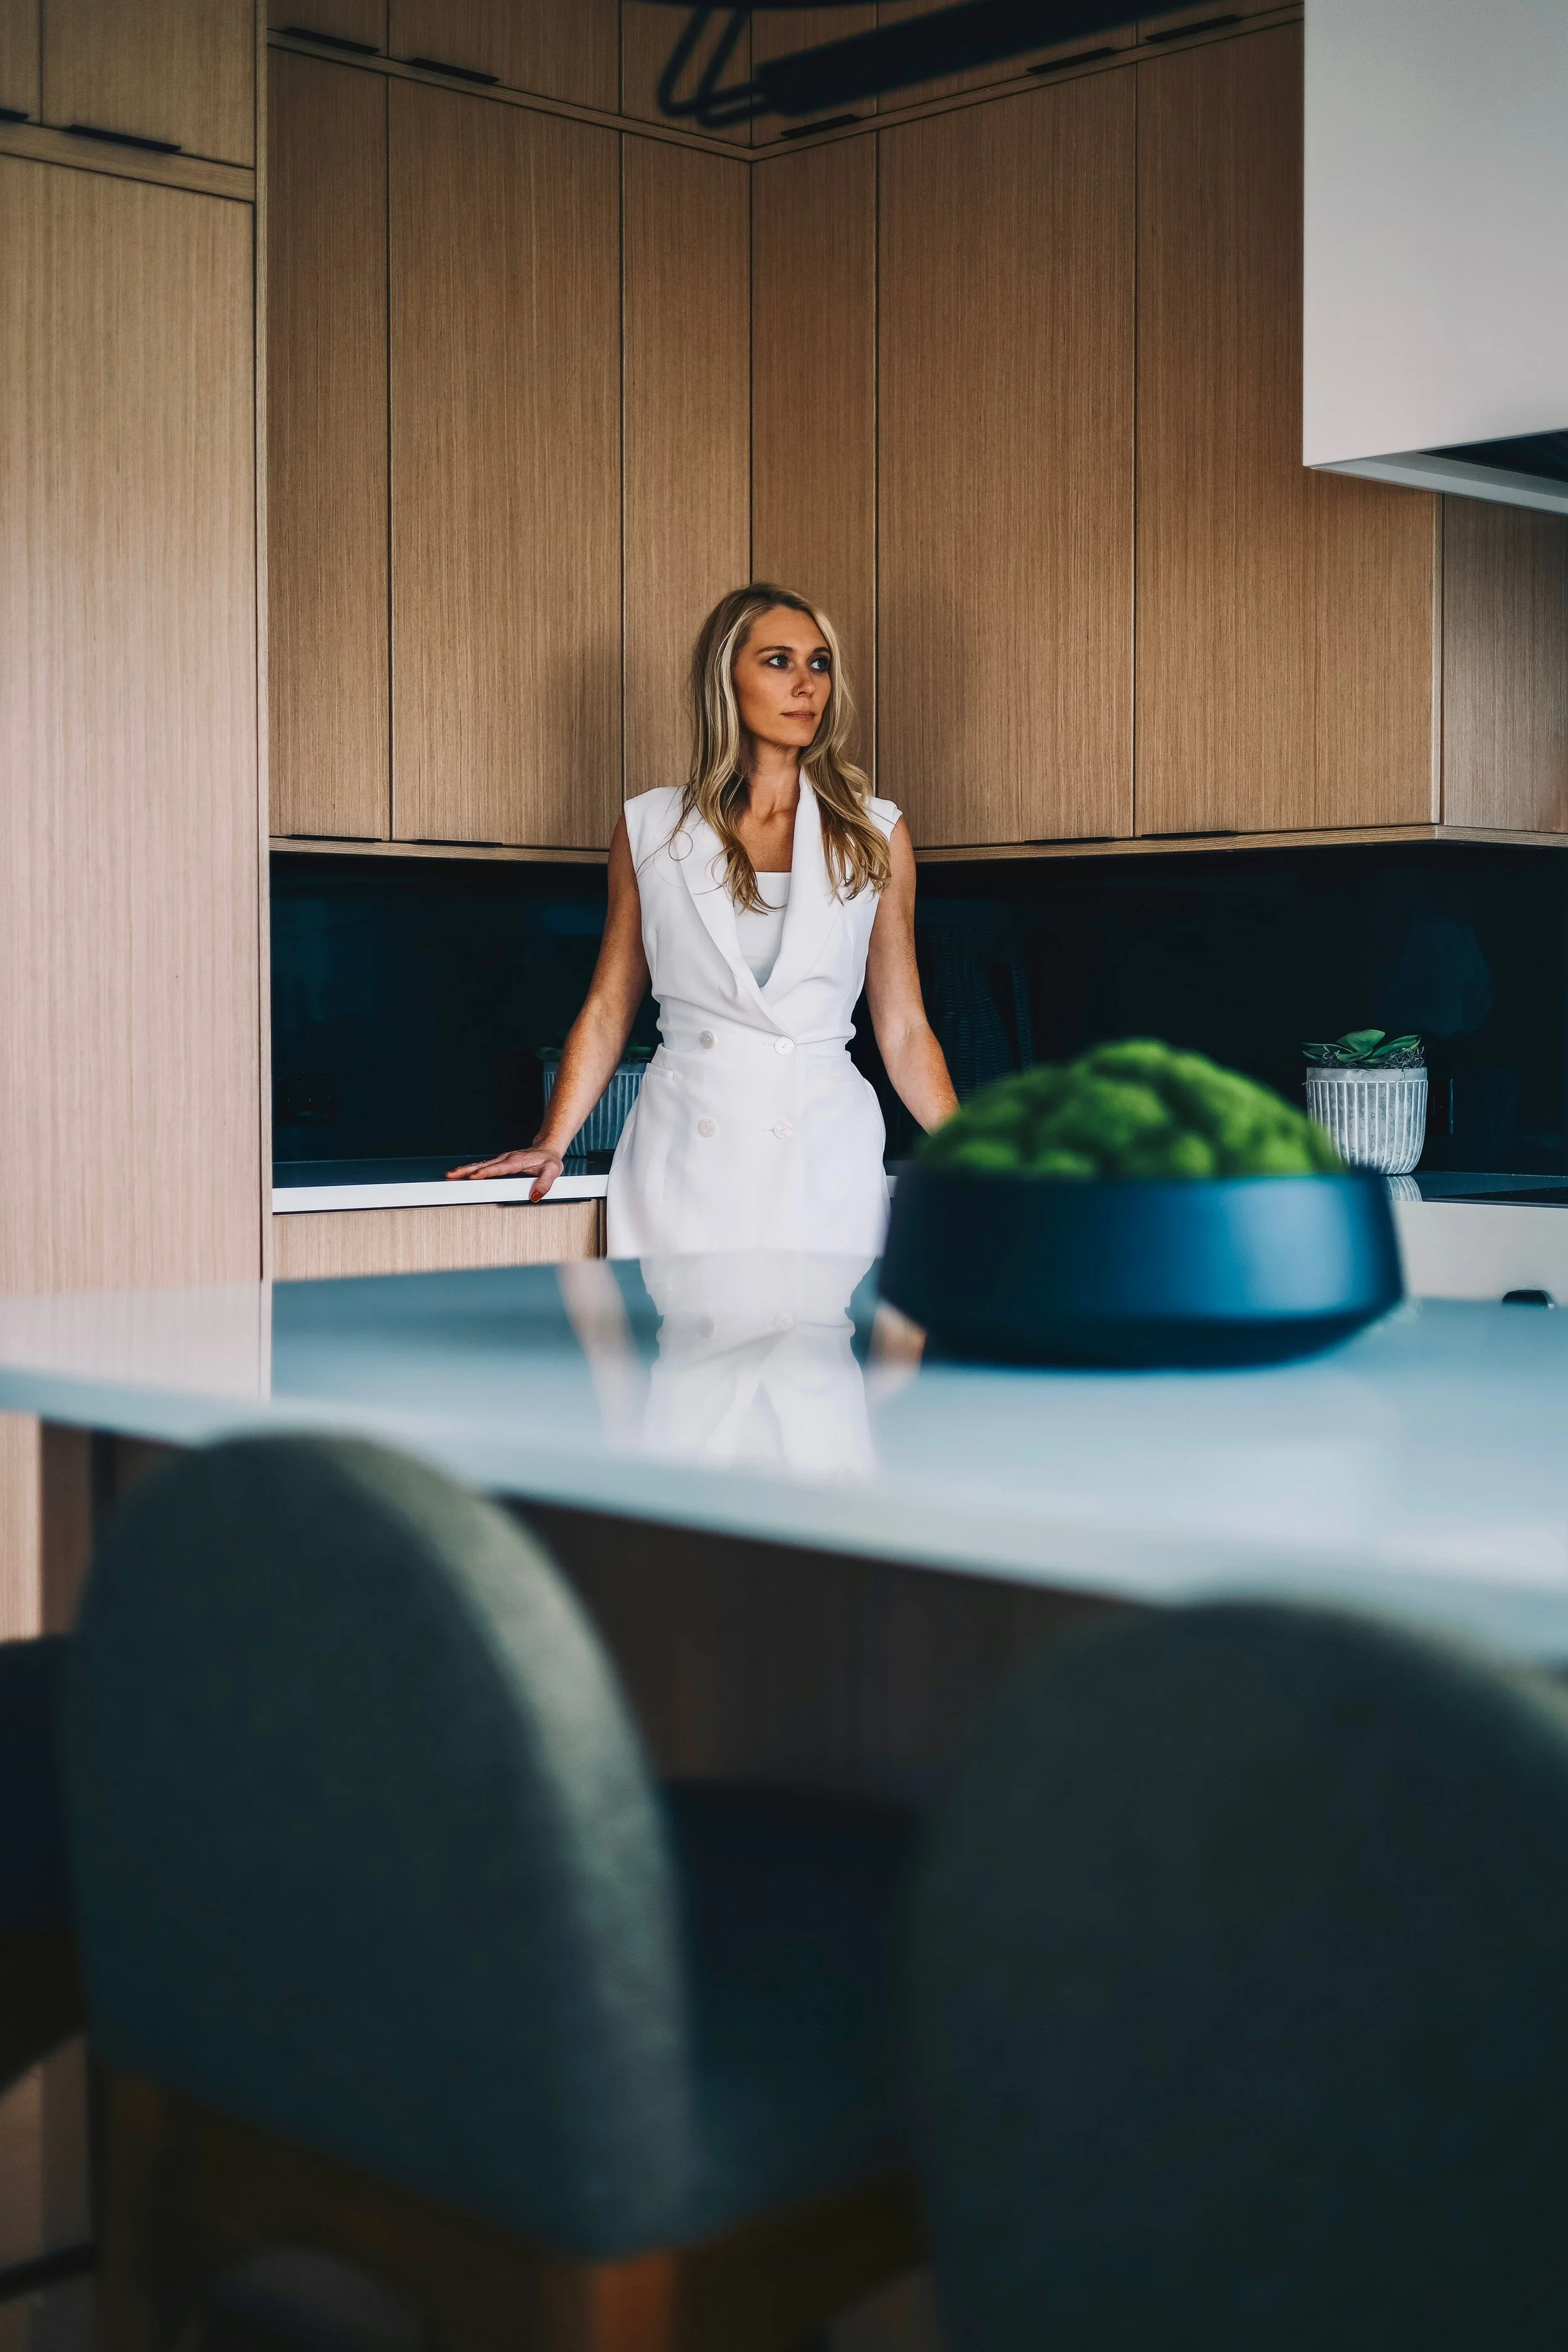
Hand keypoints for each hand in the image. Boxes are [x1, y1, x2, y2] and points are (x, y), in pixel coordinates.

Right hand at [446, 1146, 564, 1201]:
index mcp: (516, 1161)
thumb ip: (545, 1184)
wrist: (547, 1148)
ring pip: (480, 1164)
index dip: (486, 1172)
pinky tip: (461, 1173)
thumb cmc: (549, 1161)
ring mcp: (502, 1160)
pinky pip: (483, 1166)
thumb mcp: (552, 1172)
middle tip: (452, 1175)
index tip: (474, 1176)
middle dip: (467, 1170)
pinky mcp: (500, 1162)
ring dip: (465, 1170)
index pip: (499, 1168)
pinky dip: (470, 1169)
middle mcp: (506, 1159)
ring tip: (451, 1175)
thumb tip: (535, 1196)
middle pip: (483, 1165)